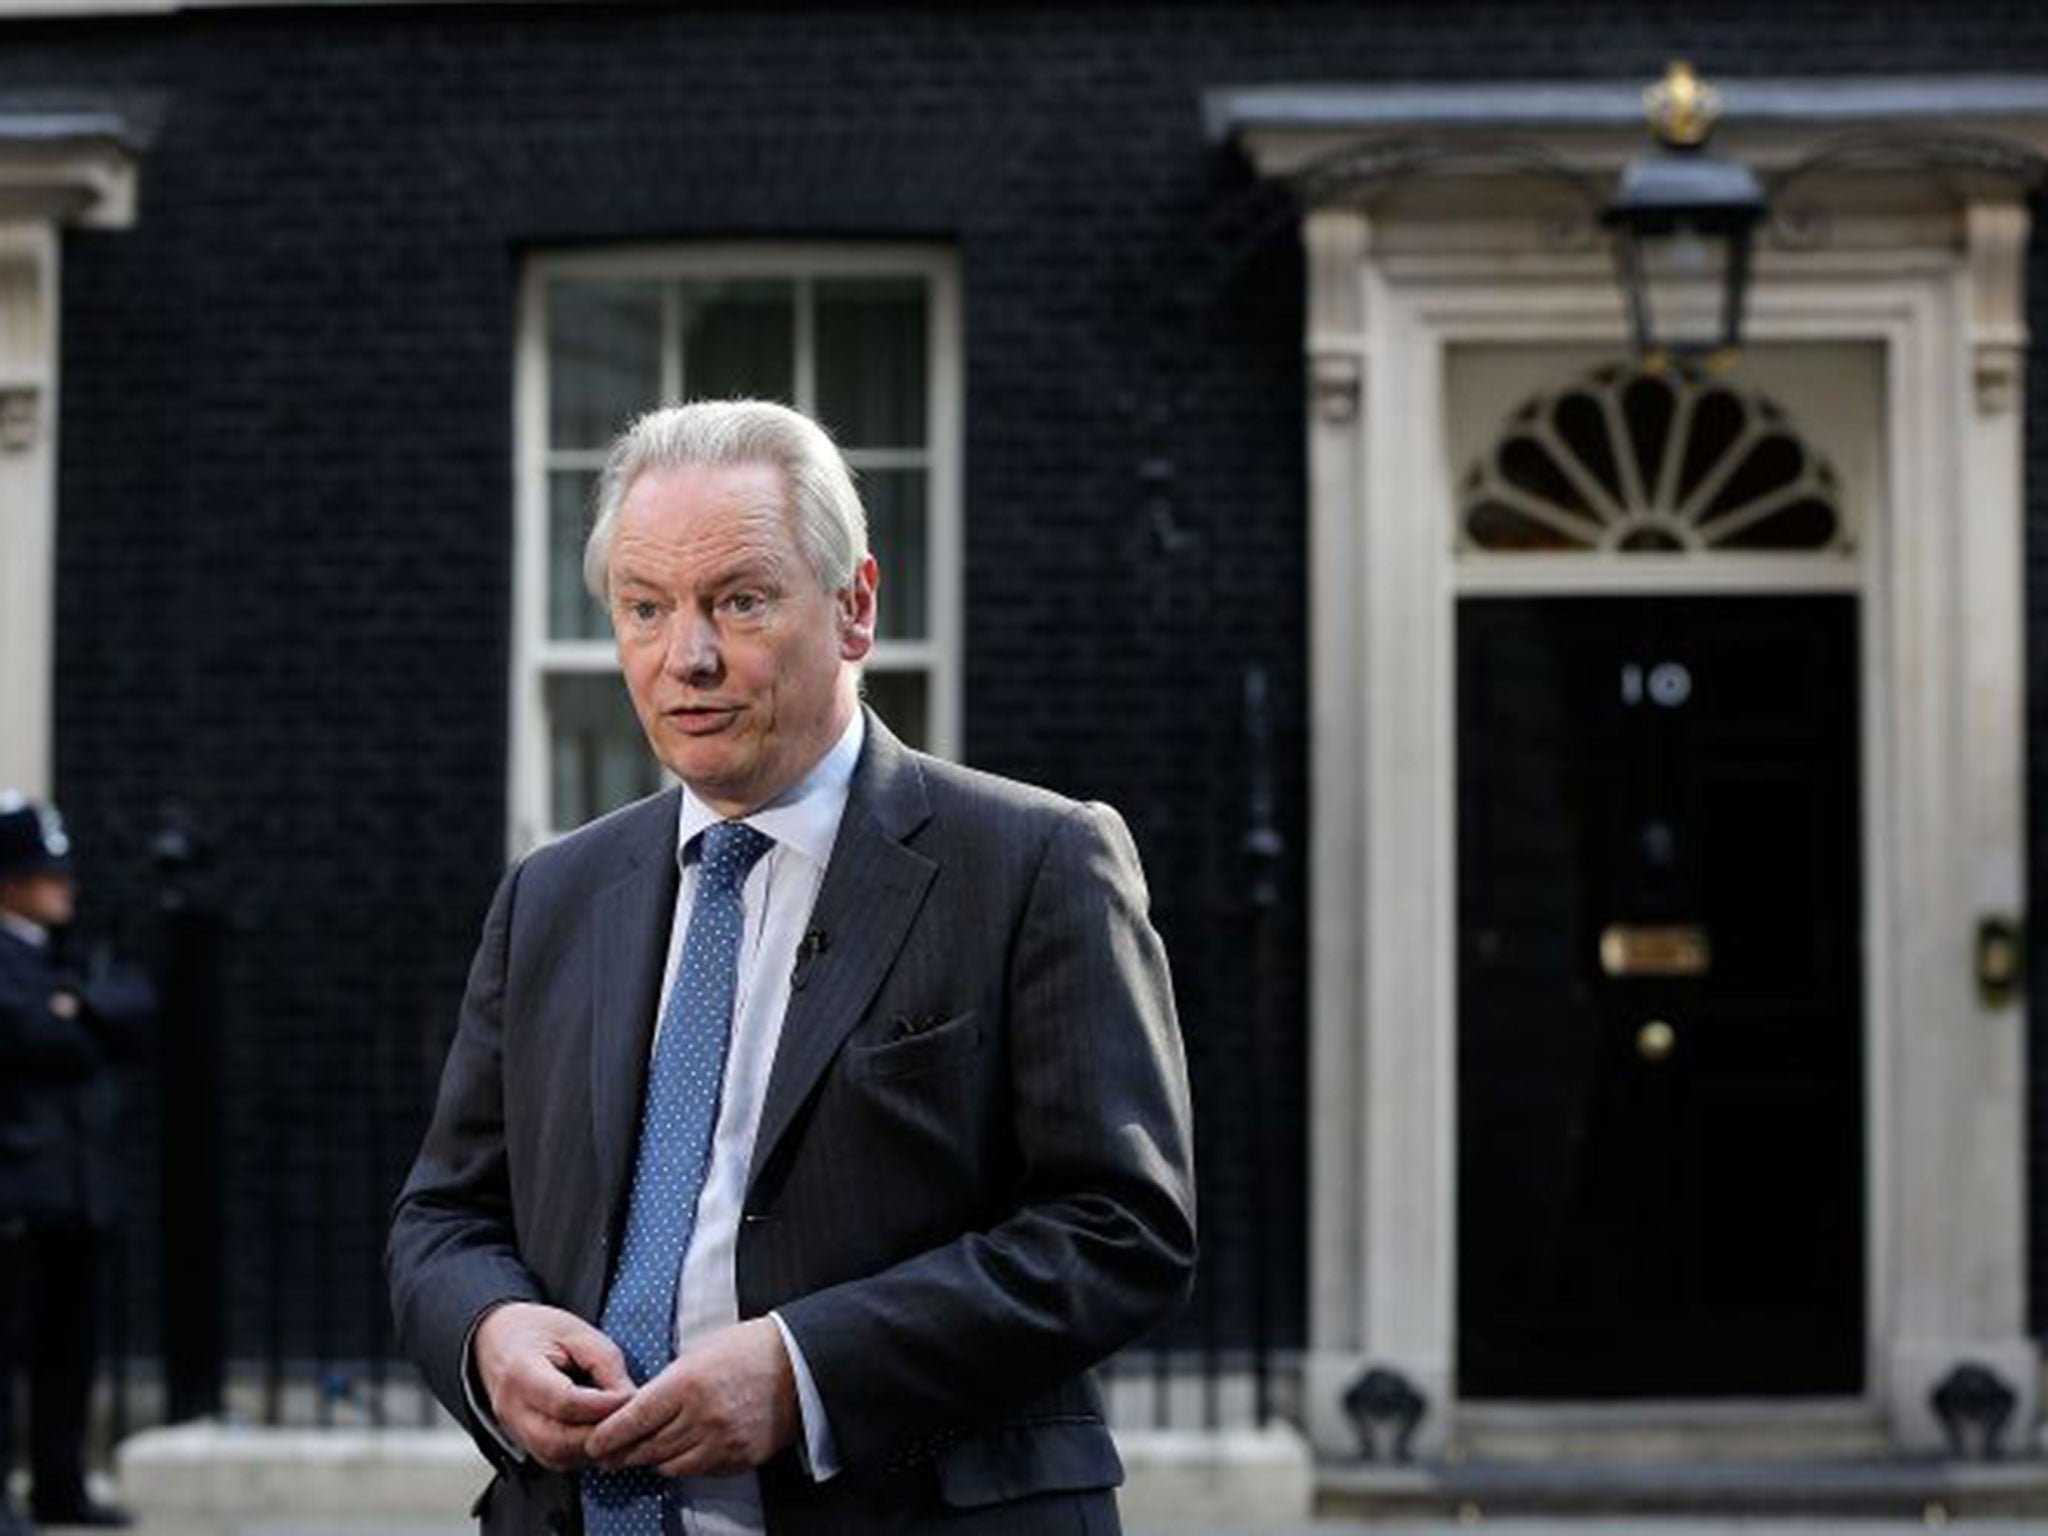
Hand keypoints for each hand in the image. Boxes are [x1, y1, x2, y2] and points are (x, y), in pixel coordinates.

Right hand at [472, 1302, 633, 1470]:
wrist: (495, 1339)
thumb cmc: (537, 1330)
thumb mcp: (577, 1331)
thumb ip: (605, 1363)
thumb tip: (629, 1399)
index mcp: (520, 1372)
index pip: (563, 1402)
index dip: (602, 1405)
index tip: (631, 1397)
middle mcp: (512, 1409)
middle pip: (557, 1441)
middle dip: (600, 1436)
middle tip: (631, 1422)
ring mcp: (514, 1430)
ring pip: (556, 1457)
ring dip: (593, 1449)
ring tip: (620, 1430)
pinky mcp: (523, 1442)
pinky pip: (555, 1459)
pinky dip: (582, 1452)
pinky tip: (603, 1436)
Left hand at [585, 1317, 797, 1477]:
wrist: (800, 1364)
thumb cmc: (750, 1348)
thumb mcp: (700, 1353)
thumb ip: (669, 1383)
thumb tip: (640, 1408)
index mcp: (687, 1383)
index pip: (634, 1419)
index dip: (608, 1435)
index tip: (593, 1443)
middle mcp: (702, 1416)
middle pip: (647, 1447)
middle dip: (623, 1453)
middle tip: (607, 1455)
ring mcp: (722, 1441)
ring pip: (669, 1464)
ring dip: (651, 1460)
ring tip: (640, 1454)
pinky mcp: (739, 1457)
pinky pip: (698, 1470)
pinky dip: (682, 1464)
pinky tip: (677, 1454)